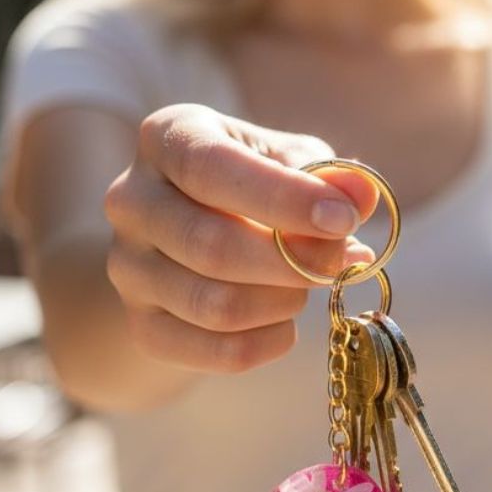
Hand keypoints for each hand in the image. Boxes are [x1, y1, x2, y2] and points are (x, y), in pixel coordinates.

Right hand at [104, 103, 377, 373]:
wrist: (191, 245)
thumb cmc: (251, 189)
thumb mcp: (288, 163)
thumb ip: (324, 175)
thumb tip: (362, 194)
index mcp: (165, 139)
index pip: (211, 169)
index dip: (282, 198)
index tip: (343, 220)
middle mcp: (131, 201)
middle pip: (211, 247)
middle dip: (293, 262)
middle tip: (342, 263)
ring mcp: (128, 269)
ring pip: (214, 306)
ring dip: (282, 302)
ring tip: (306, 287)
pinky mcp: (143, 326)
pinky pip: (215, 352)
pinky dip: (267, 343)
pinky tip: (285, 323)